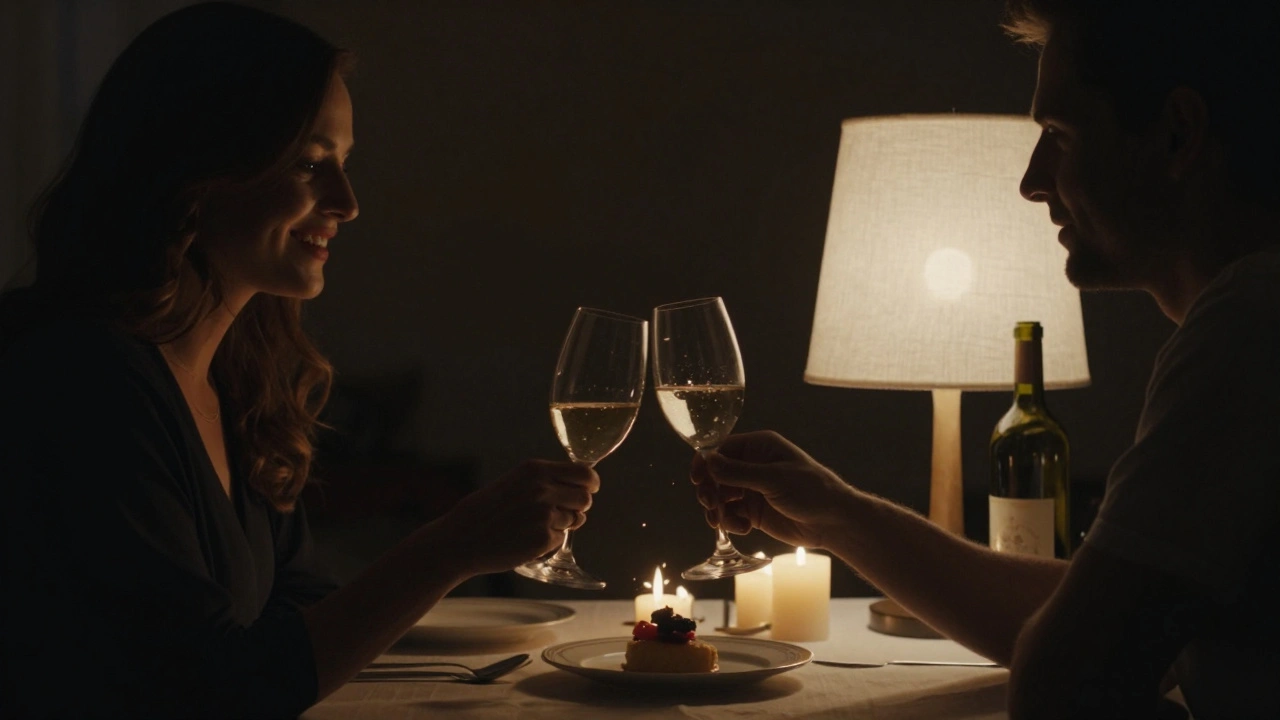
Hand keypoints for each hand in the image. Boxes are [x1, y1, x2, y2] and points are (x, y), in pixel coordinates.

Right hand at [440, 459, 598, 575]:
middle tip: (562, 513)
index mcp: (535, 470)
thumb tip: (578, 486)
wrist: (460, 539)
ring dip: (562, 525)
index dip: (590, 484)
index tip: (588, 490)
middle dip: (578, 507)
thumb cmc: (486, 511)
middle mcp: (543, 489)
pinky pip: (561, 539)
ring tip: (533, 526)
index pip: (585, 473)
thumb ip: (544, 481)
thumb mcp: (514, 482)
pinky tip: (526, 540)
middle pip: (586, 498)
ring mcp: (544, 515)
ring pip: (575, 520)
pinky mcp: (543, 539)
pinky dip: (549, 542)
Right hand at [692, 430, 854, 549]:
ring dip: (717, 509)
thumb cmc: (811, 491)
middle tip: (710, 505)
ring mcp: (752, 489)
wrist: (833, 522)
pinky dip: (730, 522)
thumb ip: (738, 472)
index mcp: (759, 447)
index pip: (722, 449)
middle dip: (709, 490)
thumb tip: (708, 460)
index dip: (705, 462)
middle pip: (716, 474)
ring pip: (720, 496)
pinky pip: (731, 514)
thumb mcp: (774, 479)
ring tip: (722, 522)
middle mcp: (753, 466)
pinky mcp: (754, 511)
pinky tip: (744, 528)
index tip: (696, 479)